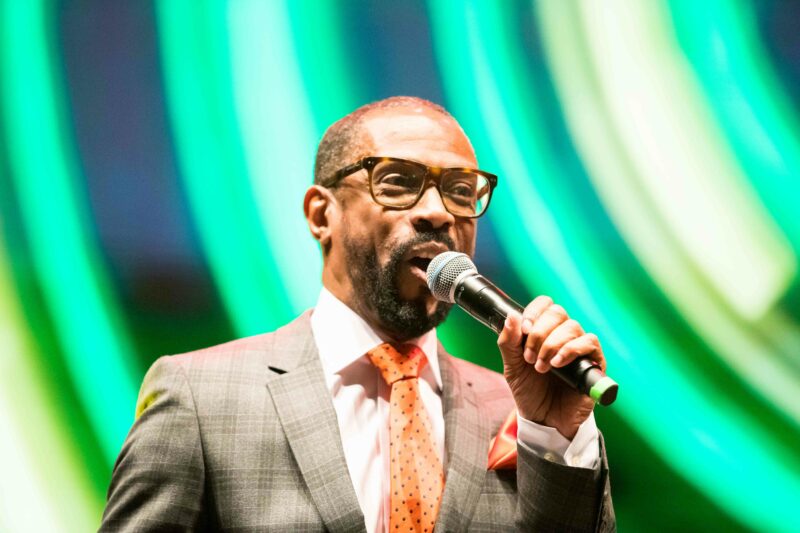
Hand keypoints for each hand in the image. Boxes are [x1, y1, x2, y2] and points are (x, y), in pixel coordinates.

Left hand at [497, 296, 605, 439]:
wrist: (543, 419)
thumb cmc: (529, 391)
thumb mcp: (512, 366)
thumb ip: (508, 342)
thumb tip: (511, 315)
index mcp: (544, 331)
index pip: (545, 304)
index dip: (534, 312)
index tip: (523, 330)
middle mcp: (563, 335)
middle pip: (558, 313)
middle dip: (539, 333)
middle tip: (529, 357)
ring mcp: (579, 348)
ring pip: (572, 327)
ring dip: (552, 345)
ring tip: (541, 367)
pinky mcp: (593, 362)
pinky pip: (590, 342)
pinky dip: (570, 350)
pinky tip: (557, 364)